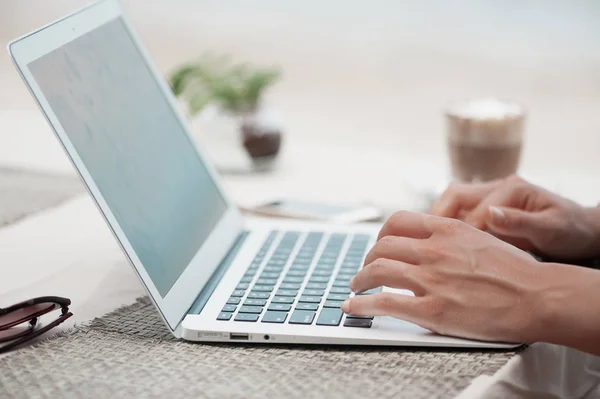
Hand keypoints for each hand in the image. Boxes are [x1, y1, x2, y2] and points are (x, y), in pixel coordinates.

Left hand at [342, 211, 549, 342]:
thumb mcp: (482, 237)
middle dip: (368, 258)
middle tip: (365, 269)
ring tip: (356, 287)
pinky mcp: (432, 310)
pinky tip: (353, 307)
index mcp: (447, 230)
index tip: (378, 244)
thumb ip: (452, 237)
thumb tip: (431, 240)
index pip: (398, 221)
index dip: (381, 234)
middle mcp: (434, 250)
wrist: (538, 296)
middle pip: (382, 246)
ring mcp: (431, 279)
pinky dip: (361, 305)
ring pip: (377, 270)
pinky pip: (384, 304)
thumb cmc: (517, 271)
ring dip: (360, 279)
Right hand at [430, 175, 599, 259]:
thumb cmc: (570, 230)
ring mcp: (489, 197)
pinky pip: (458, 215)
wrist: (580, 231)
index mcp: (512, 188)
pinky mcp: (486, 209)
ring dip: (438, 222)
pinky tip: (442, 246)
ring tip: (428, 244)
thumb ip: (521, 222)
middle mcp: (497, 188)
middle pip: (454, 195)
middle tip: (426, 243)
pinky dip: (446, 228)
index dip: (462, 231)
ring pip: (452, 203)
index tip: (454, 254)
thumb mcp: (552, 228)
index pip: (475, 208)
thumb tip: (491, 214)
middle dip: (437, 218)